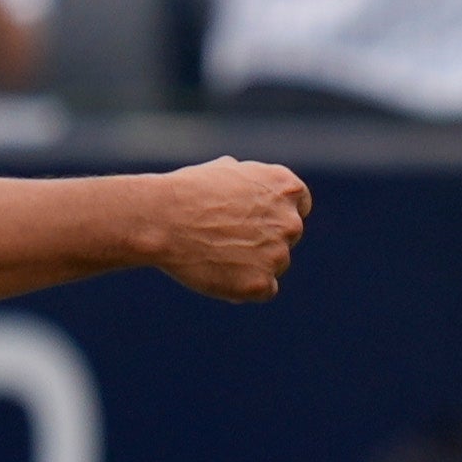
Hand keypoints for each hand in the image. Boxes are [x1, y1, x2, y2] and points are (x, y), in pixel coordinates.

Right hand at [140, 155, 309, 299]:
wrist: (162, 219)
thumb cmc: (186, 193)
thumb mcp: (226, 171)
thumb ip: (252, 184)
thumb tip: (255, 190)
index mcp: (285, 188)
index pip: (299, 205)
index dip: (275, 212)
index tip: (256, 219)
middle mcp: (290, 221)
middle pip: (287, 237)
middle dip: (264, 239)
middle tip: (226, 239)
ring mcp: (278, 255)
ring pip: (274, 265)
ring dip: (252, 263)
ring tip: (214, 254)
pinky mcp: (262, 284)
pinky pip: (263, 289)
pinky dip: (244, 287)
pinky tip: (218, 273)